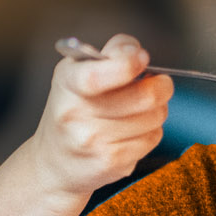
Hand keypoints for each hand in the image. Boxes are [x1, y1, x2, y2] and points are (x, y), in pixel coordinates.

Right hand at [31, 33, 172, 200]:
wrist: (53, 160)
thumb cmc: (74, 108)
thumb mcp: (80, 70)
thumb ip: (111, 52)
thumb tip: (136, 53)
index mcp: (68, 83)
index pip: (96, 76)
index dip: (127, 64)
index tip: (142, 59)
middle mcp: (75, 114)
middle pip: (145, 96)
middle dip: (161, 86)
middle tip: (158, 83)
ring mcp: (92, 141)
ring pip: (155, 117)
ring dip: (157, 110)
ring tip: (139, 109)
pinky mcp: (111, 162)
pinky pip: (152, 139)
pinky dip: (151, 131)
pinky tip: (132, 131)